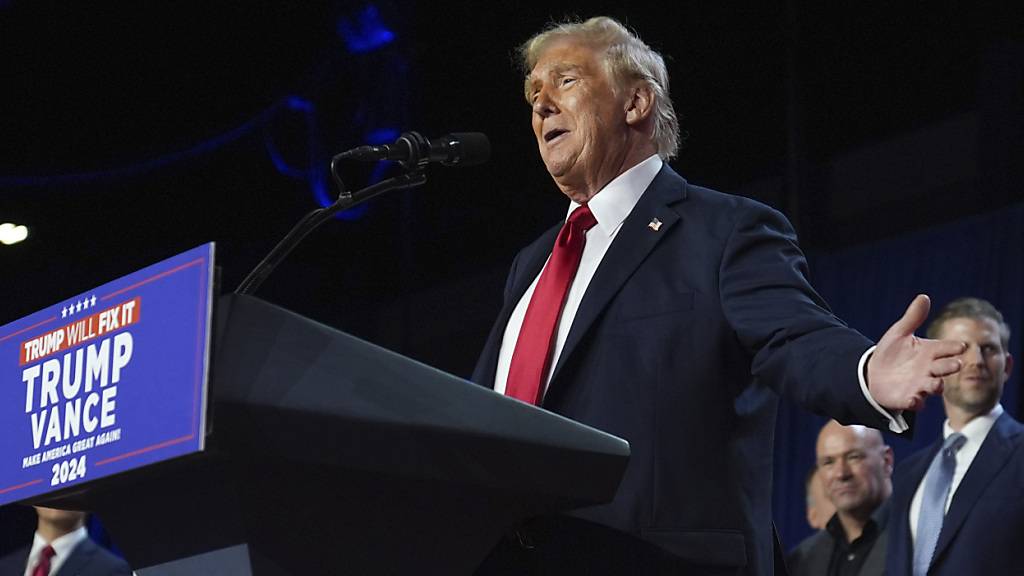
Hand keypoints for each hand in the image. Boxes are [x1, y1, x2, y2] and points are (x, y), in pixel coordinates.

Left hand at [866, 294, 966, 410]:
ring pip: (933, 387)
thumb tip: (923, 297)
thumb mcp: (899, 333)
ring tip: (937, 384)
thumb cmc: (892, 352)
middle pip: (944, 368)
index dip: (953, 348)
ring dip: (936, 386)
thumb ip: (912, 318)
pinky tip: (913, 400)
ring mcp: (920, 385)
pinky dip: (915, 402)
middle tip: (956, 364)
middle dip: (950, 367)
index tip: (961, 346)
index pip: (946, 349)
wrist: (873, 373)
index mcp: (930, 352)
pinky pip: (915, 402)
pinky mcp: (908, 398)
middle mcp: (929, 370)